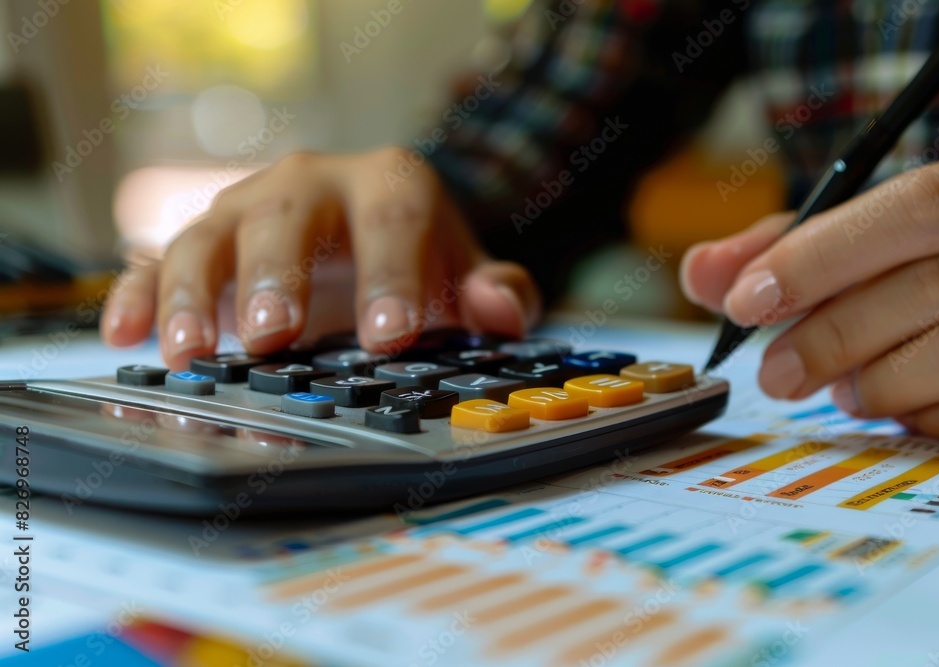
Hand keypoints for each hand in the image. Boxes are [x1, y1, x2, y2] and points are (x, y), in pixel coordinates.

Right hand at [101, 149, 540, 369]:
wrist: (359, 241)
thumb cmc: (414, 262)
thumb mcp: (461, 275)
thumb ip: (493, 293)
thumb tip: (501, 310)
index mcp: (388, 184)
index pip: (394, 219)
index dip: (391, 277)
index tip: (389, 340)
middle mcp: (311, 184)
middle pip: (287, 215)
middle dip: (279, 276)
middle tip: (277, 339)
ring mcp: (248, 209)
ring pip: (211, 235)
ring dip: (196, 293)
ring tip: (194, 354)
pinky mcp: (203, 242)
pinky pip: (158, 259)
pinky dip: (139, 292)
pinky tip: (129, 334)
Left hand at [682, 148, 938, 446]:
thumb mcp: (879, 236)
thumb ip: (795, 246)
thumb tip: (702, 273)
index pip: (921, 203)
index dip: (821, 255)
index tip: (745, 301)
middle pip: (933, 283)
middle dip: (830, 333)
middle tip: (774, 374)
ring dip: (876, 379)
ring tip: (843, 390)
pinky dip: (928, 416)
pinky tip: (902, 407)